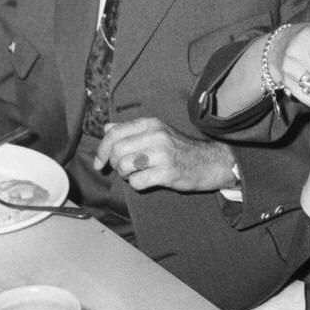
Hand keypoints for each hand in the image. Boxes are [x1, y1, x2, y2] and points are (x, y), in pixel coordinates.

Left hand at [94, 118, 238, 191]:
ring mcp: (162, 154)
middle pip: (117, 151)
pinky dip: (137, 185)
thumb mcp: (157, 132)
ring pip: (124, 166)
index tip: (99, 162)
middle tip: (124, 170)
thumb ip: (131, 130)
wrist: (210, 162)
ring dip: (125, 175)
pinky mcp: (167, 172)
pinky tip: (147, 181)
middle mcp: (155, 135)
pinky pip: (137, 182)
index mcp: (150, 124)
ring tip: (136, 174)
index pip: (114, 133)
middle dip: (115, 164)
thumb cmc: (180, 149)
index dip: (101, 150)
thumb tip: (106, 128)